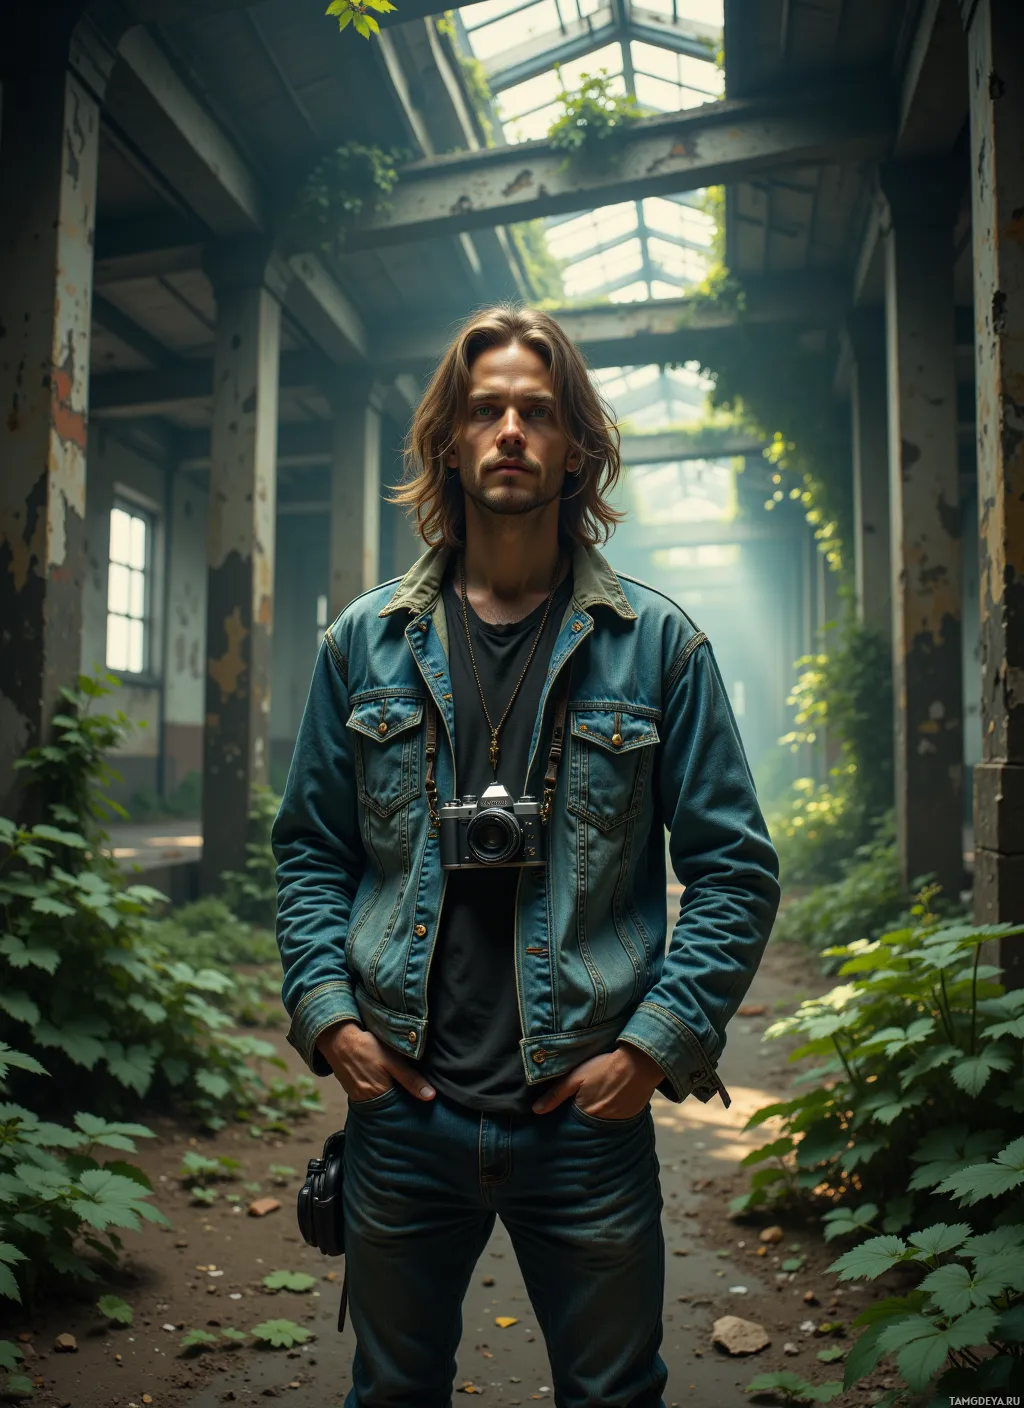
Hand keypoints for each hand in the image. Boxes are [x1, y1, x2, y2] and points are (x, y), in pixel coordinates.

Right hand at [316, 1021, 435, 1103]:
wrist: (337, 1038)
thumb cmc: (367, 1046)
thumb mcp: (393, 1060)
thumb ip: (411, 1079)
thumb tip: (430, 1096)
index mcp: (379, 1094)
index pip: (400, 1108)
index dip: (410, 1103)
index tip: (420, 1100)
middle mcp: (366, 1101)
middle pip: (388, 1106)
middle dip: (399, 1101)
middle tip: (410, 1093)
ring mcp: (356, 1097)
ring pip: (378, 1102)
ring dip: (388, 1096)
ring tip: (397, 1087)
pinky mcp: (351, 1090)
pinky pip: (368, 1097)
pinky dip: (376, 1092)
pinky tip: (382, 1082)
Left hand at [531, 1042, 663, 1118]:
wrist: (639, 1062)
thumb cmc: (604, 1067)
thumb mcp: (576, 1076)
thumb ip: (556, 1094)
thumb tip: (536, 1110)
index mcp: (586, 1113)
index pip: (570, 1123)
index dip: (567, 1117)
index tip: (564, 1113)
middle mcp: (601, 1123)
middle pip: (586, 1125)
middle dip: (582, 1119)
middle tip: (582, 1107)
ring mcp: (618, 1122)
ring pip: (602, 1124)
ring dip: (598, 1117)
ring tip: (598, 1102)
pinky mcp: (630, 1117)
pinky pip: (616, 1120)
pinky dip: (612, 1114)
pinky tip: (612, 1101)